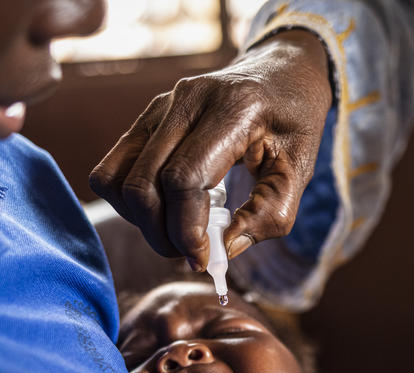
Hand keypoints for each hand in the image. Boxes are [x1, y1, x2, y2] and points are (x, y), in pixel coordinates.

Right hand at [89, 30, 331, 270]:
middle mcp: (188, 99)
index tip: (204, 258)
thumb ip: (270, 214)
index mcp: (233, 108)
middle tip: (192, 253)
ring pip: (118, 179)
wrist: (280, 72)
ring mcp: (160, 105)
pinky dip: (128, 202)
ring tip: (177, 232)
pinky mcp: (146, 117)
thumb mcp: (301, 169)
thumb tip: (225, 250)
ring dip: (140, 221)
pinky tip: (162, 210)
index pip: (184, 178)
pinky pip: (113, 169)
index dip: (186, 229)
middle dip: (161, 234)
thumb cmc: (293, 121)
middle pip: (143, 184)